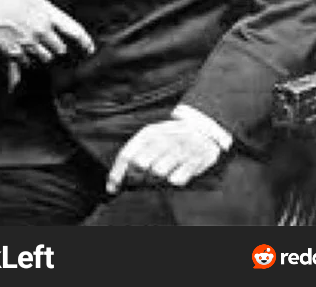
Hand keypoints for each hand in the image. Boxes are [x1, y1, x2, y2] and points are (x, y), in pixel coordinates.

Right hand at [0, 0, 94, 66]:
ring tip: (32, 43)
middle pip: (60, 49)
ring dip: (42, 54)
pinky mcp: (12, 53)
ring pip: (44, 58)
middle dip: (56, 46)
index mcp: (47, 13)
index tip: (89, 49)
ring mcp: (26, 43)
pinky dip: (26, 61)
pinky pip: (26, 64)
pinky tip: (21, 52)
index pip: (74, 30)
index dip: (85, 42)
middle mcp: (40, 31)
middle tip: (47, 40)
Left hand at [106, 120, 221, 194]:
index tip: (112, 187)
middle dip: (136, 176)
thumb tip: (118, 177)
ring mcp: (179, 150)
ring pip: (157, 172)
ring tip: (160, 175)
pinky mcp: (194, 161)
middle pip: (140, 164)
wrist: (203, 128)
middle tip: (140, 180)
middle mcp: (162, 140)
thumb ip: (135, 152)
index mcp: (148, 133)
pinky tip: (176, 173)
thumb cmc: (171, 135)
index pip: (127, 154)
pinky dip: (174, 180)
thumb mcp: (152, 135)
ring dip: (155, 179)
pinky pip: (177, 179)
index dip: (117, 173)